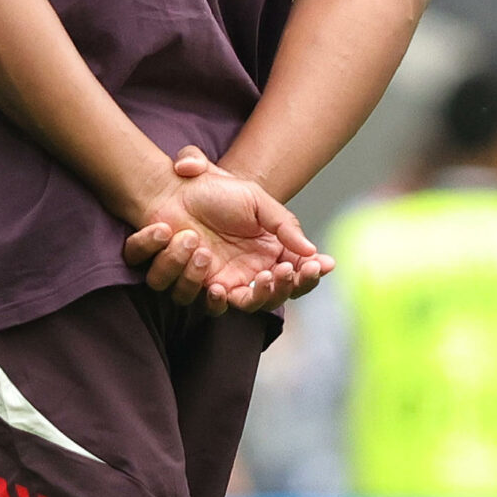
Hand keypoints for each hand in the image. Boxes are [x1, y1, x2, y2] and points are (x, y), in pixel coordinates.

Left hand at [122, 149, 332, 313]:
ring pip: (251, 304)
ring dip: (262, 295)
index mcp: (272, 249)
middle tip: (286, 271)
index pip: (299, 271)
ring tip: (264, 275)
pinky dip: (219, 301)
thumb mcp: (257, 201)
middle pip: (279, 295)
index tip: (319, 266)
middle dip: (288, 287)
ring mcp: (229, 279)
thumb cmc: (217, 191)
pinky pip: (214, 306)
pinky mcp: (202, 285)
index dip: (311, 274)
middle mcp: (253, 269)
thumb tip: (311, 250)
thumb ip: (285, 225)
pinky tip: (219, 286)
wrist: (177, 191)